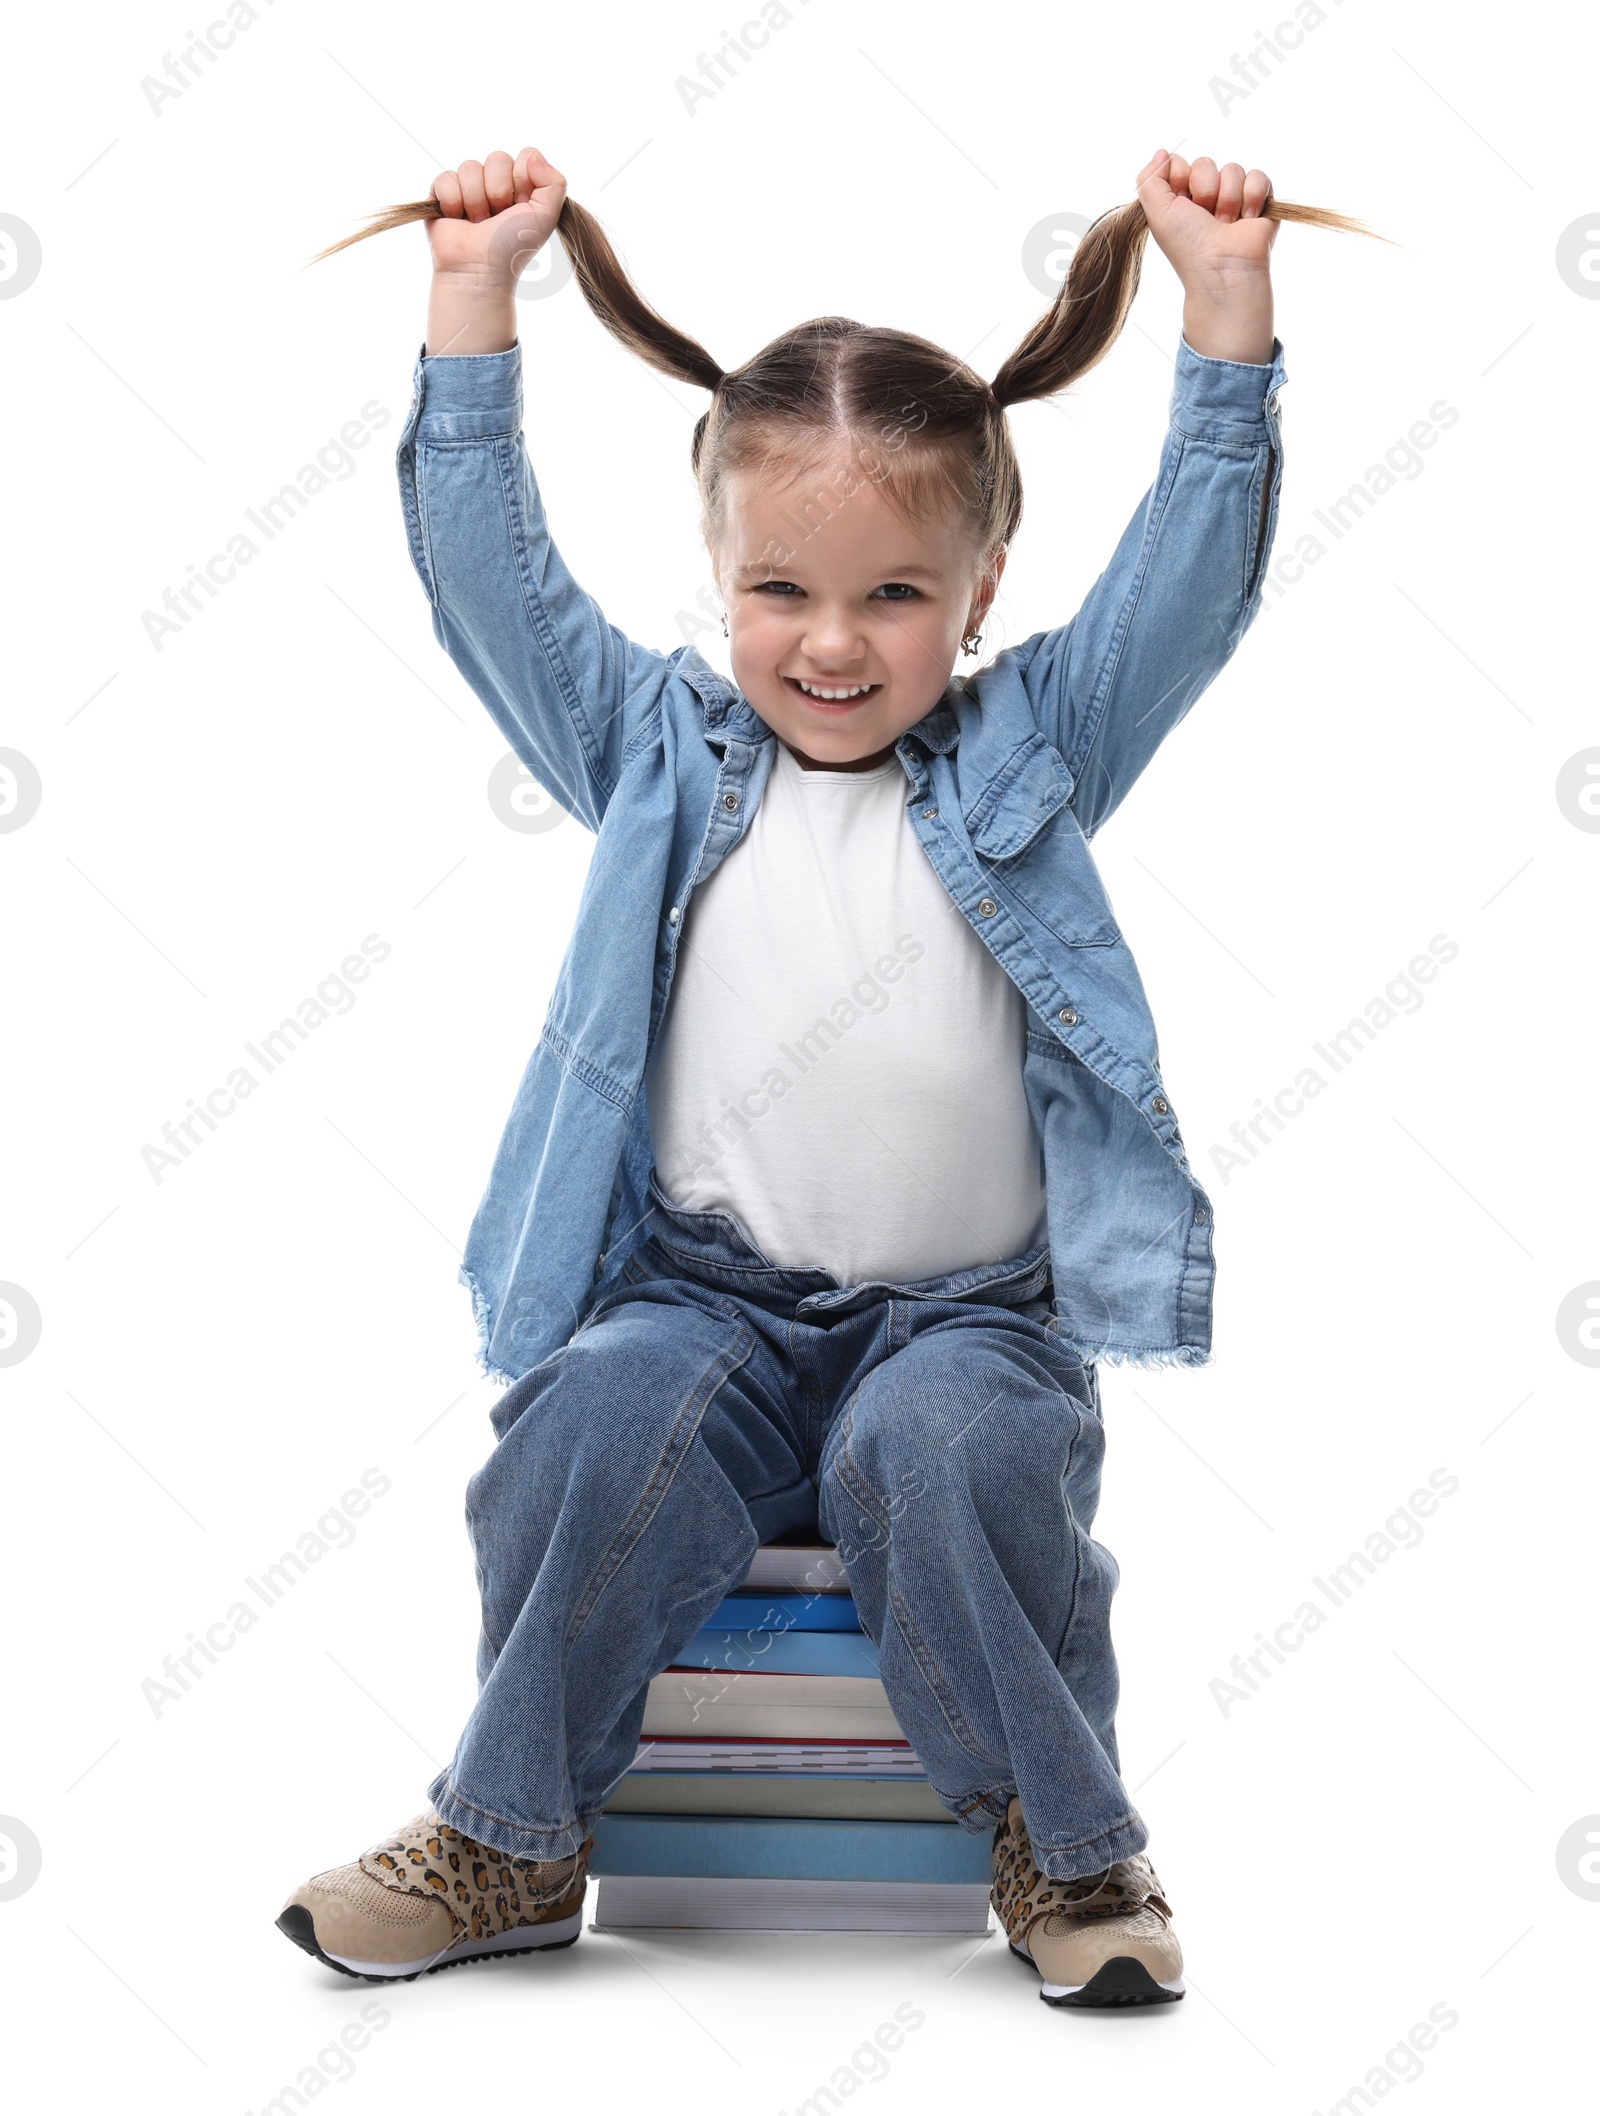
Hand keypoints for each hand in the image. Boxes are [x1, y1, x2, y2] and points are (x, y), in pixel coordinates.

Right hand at [427, 147, 567, 288]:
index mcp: (521, 187)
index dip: (523, 179)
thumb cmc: (512, 248)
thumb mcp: (545, 217)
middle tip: (496, 218)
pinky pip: (446, 177)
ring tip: (478, 223)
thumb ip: (555, 183)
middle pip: (497, 158)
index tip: (521, 206)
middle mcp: (496, 184)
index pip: (525, 156)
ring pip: (470, 166)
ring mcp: (469, 187)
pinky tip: (457, 219)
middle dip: (498, 191)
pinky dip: (453, 202)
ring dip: (476, 201)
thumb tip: (534, 154)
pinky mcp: (442, 193)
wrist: (479, 270)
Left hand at [1136, 149, 1275, 363]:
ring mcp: (1234, 198)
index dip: (1180, 178)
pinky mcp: (1260, 200)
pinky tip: (1247, 219)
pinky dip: (1252, 197)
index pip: (1179, 163)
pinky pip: (1258, 176)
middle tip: (1206, 217)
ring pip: (1233, 169)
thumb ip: (1148, 179)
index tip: (1181, 203)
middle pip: (1205, 163)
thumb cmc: (1188, 246)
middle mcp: (1206, 197)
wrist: (1222, 267)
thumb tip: (1162, 152)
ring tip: (1226, 224)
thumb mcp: (1156, 212)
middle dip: (1205, 189)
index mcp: (1181, 199)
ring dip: (1228, 198)